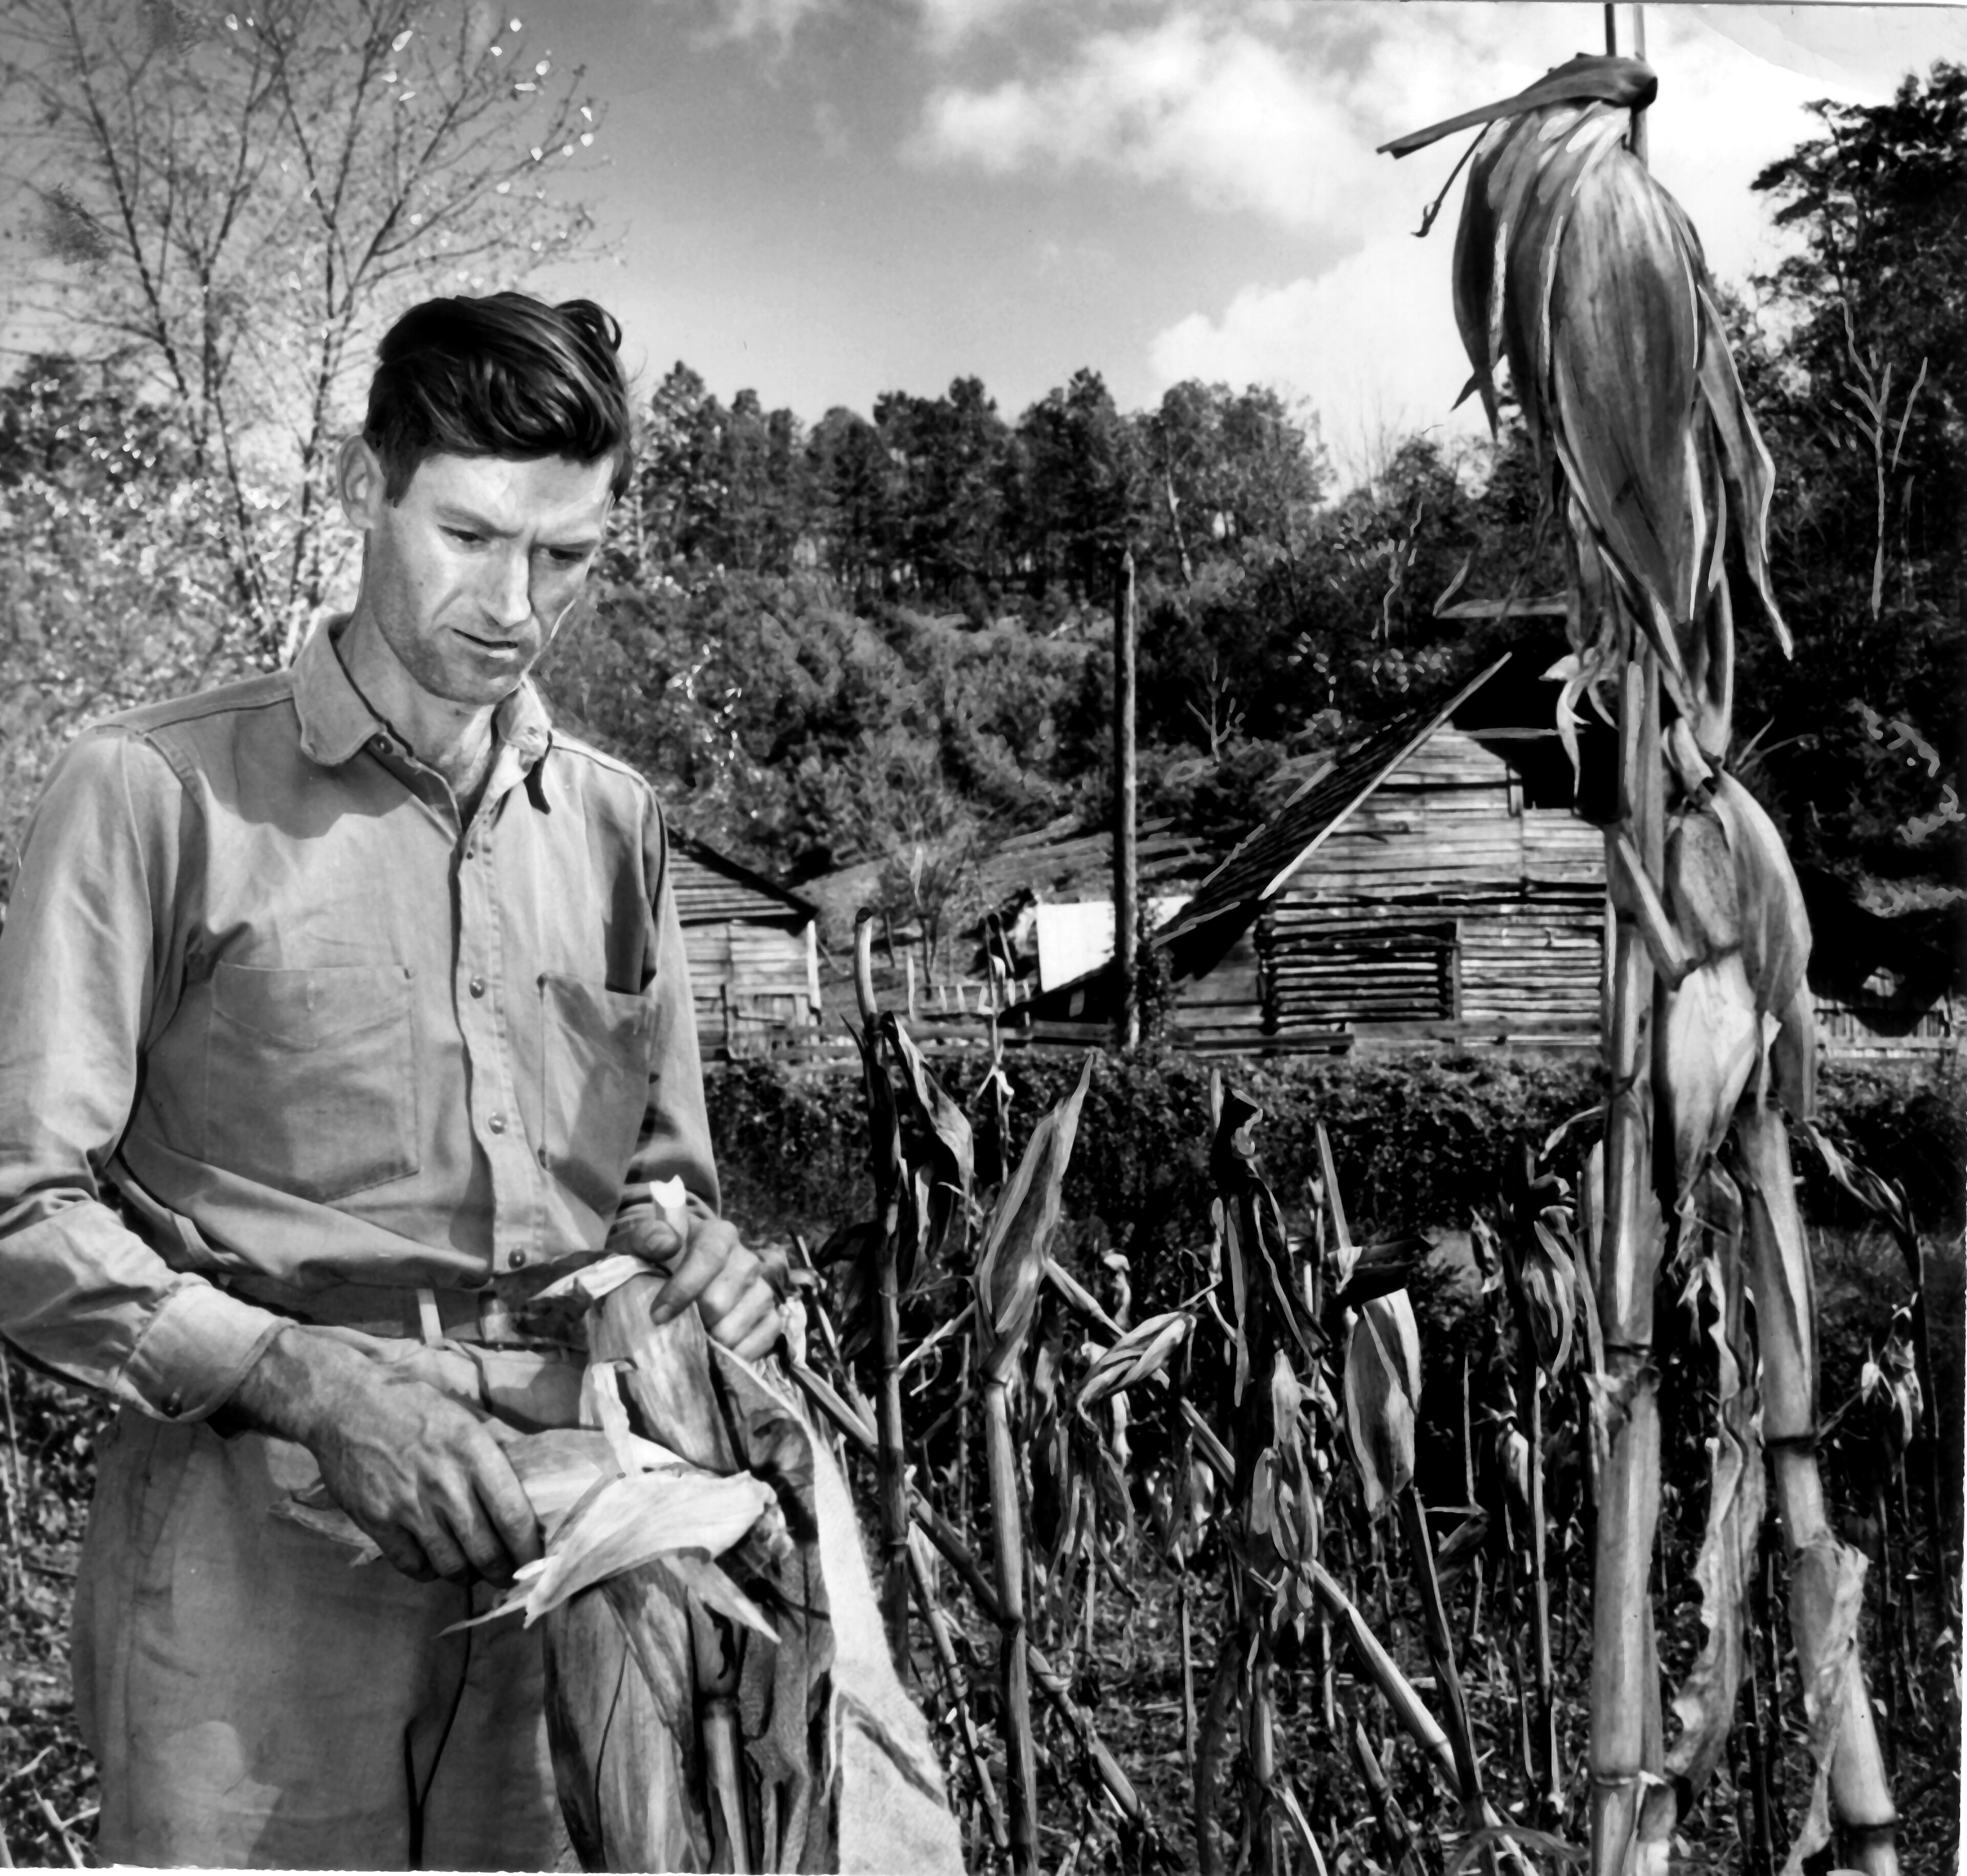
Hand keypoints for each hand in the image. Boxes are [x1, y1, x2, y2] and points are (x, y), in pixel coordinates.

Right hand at [229, 1328, 542, 1585]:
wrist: (346, 1405)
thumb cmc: (412, 1407)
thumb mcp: (464, 1418)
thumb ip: (496, 1451)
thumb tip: (532, 1480)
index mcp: (474, 1453)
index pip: (513, 1517)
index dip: (529, 1549)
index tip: (535, 1560)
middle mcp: (446, 1485)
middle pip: (486, 1551)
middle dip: (502, 1572)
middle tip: (507, 1575)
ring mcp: (409, 1507)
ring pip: (451, 1566)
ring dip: (466, 1575)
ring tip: (472, 1570)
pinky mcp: (378, 1522)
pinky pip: (413, 1566)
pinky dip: (429, 1572)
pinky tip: (434, 1561)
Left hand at [612, 1210, 782, 1362]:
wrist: (675, 1272)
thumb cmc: (656, 1259)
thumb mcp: (640, 1242)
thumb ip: (647, 1236)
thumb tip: (667, 1244)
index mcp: (718, 1235)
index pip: (709, 1256)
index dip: (684, 1288)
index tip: (657, 1315)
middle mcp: (746, 1258)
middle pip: (724, 1298)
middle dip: (696, 1320)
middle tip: (675, 1331)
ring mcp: (761, 1287)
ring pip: (745, 1319)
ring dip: (716, 1339)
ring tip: (696, 1343)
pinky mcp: (770, 1313)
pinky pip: (767, 1334)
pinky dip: (741, 1351)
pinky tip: (719, 1355)